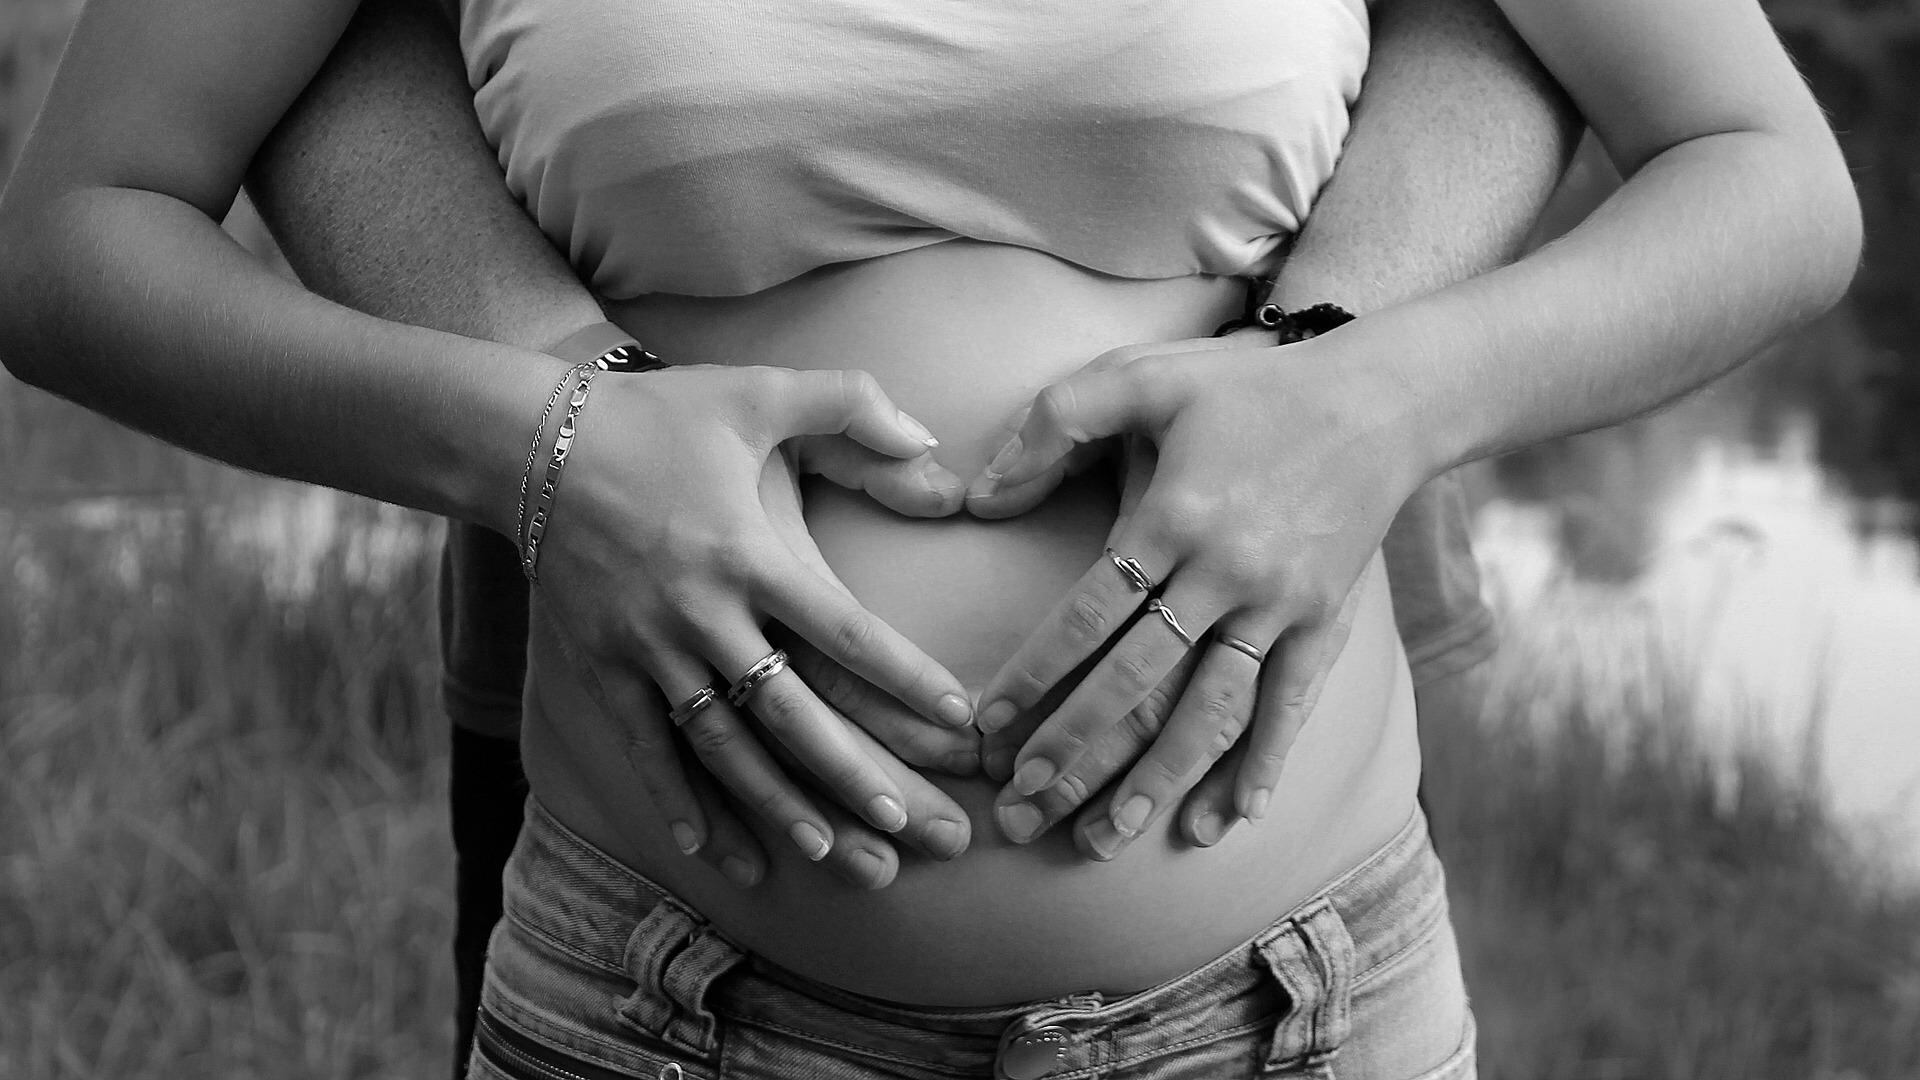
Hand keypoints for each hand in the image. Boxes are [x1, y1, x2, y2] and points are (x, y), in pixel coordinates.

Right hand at [533, 364, 977, 884]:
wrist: (529, 441)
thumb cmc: (653, 414)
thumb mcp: (756, 390)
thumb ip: (849, 402)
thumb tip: (929, 437)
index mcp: (749, 552)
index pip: (846, 631)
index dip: (906, 678)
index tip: (958, 719)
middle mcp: (701, 612)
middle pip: (787, 709)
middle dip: (848, 770)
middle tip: (902, 822)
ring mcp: (646, 648)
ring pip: (719, 745)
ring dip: (771, 803)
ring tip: (824, 851)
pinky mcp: (600, 666)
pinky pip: (644, 748)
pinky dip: (677, 801)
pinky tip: (709, 850)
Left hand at [965, 332, 1417, 842]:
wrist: (1383, 399)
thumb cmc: (1248, 386)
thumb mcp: (1145, 375)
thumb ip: (1054, 422)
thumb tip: (979, 495)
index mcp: (1176, 514)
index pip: (1089, 614)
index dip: (1036, 675)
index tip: (990, 725)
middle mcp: (1229, 571)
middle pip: (1140, 680)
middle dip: (1078, 747)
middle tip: (1024, 804)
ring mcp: (1283, 605)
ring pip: (1213, 709)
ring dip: (1158, 778)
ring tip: (1108, 835)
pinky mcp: (1326, 621)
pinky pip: (1292, 705)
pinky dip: (1264, 763)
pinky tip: (1231, 818)